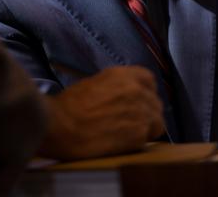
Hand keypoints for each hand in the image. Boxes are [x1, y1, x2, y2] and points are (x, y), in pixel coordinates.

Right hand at [37, 66, 163, 159]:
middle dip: (147, 113)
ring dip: (146, 129)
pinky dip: (138, 142)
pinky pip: (148, 139)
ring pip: (157, 123)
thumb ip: (115, 87)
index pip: (149, 80)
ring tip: (127, 135)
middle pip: (156, 103)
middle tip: (131, 123)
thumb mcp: (93, 83)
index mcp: (123, 75)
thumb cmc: (68, 106)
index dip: (146, 92)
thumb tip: (123, 97)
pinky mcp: (138, 135)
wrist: (60, 125)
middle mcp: (136, 90)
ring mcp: (140, 112)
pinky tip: (121, 143)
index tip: (139, 101)